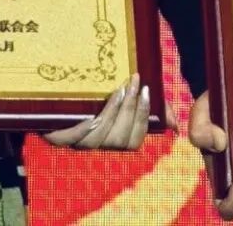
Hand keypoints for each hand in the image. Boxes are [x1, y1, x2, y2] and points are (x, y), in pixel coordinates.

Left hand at [44, 73, 164, 149]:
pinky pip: (71, 139)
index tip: (145, 91)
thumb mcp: (130, 107)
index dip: (142, 116)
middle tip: (134, 82)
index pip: (135, 140)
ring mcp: (77, 147)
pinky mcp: (57, 141)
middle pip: (119, 139)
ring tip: (118, 90)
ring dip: (111, 112)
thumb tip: (174, 124)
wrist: (57, 106)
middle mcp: (97, 150)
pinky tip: (91, 113)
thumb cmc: (103, 105)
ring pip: (98, 138)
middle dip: (129, 109)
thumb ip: (154, 113)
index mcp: (115, 143)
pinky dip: (82, 127)